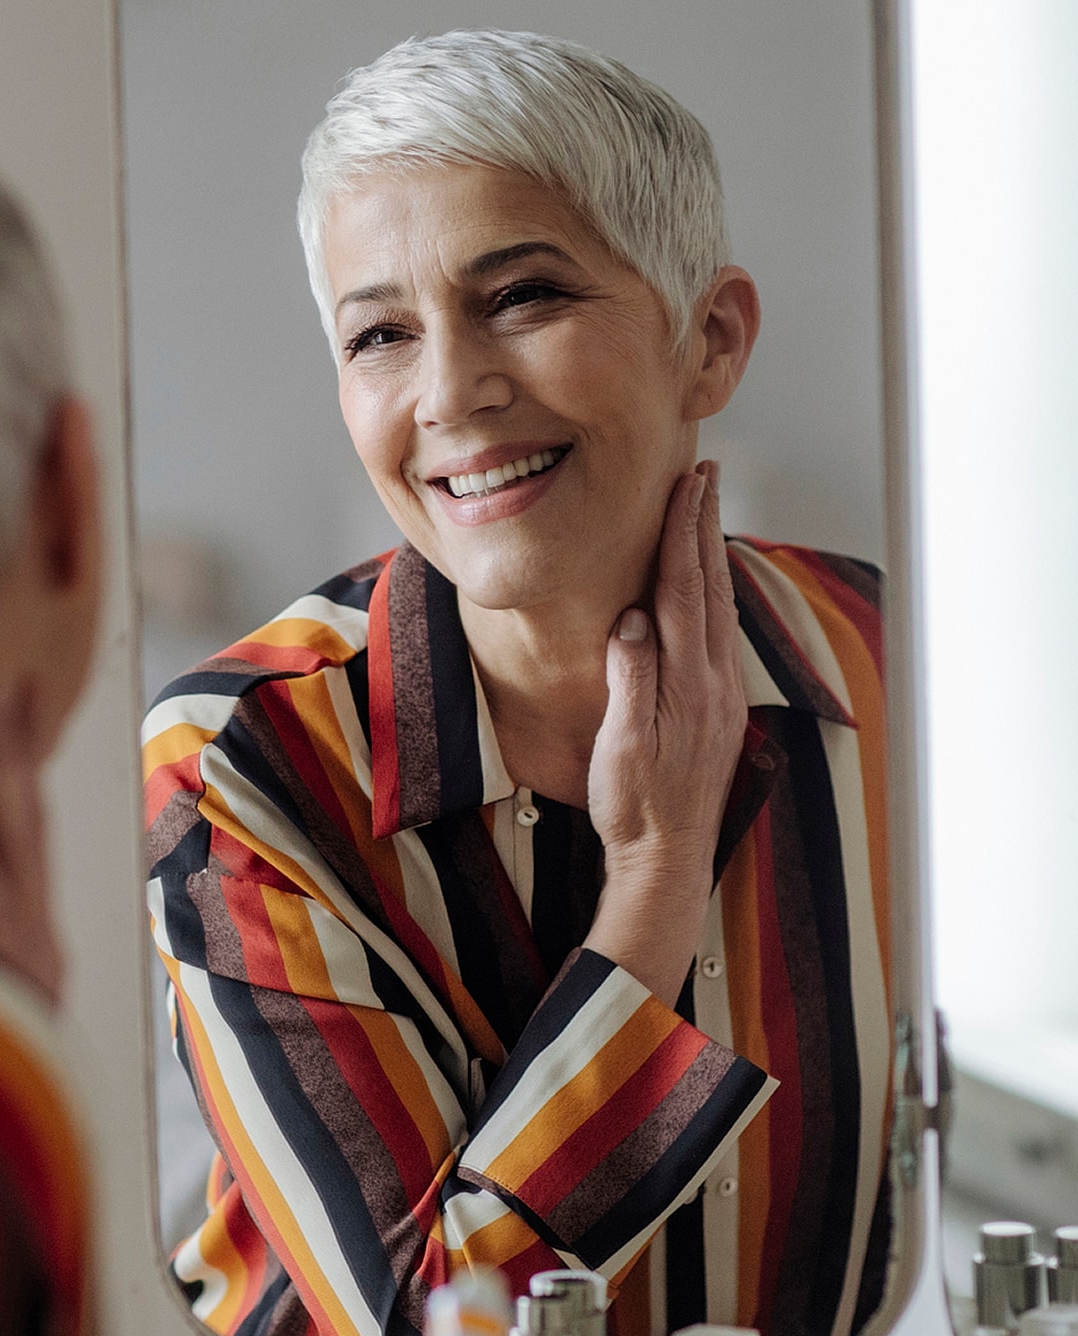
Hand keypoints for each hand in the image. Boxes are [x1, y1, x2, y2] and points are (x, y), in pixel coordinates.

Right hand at [585, 462, 746, 1001]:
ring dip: (713, 553)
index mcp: (687, 684)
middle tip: (706, 472)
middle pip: (713, 587)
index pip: (686, 592)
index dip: (685, 534)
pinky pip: (719, 633)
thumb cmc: (633, 807)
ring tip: (707, 510)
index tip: (686, 484)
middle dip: (707, 526)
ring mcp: (720, 695)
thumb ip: (631, 679)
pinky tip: (709, 583)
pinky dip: (715, 592)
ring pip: (721, 607)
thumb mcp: (620, 746)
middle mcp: (713, 682)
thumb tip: (633, 619)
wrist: (667, 859)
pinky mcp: (718, 708)